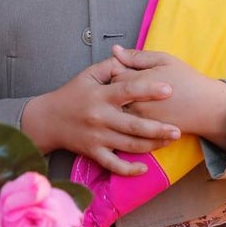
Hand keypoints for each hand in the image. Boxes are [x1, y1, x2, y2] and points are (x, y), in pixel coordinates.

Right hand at [21, 55, 180, 176]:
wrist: (47, 120)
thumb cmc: (72, 94)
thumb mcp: (87, 75)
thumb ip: (110, 66)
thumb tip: (127, 57)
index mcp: (101, 95)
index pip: (127, 91)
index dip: (148, 89)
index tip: (169, 89)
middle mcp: (100, 117)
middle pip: (133, 125)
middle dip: (157, 129)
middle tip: (178, 130)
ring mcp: (97, 137)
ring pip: (128, 145)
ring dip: (151, 146)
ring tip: (170, 142)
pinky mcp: (93, 152)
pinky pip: (113, 164)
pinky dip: (128, 169)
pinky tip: (144, 169)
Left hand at [110, 45, 225, 151]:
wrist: (206, 108)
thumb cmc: (187, 80)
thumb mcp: (164, 60)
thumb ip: (138, 56)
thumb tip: (115, 50)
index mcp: (139, 81)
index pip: (113, 73)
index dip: (117, 69)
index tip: (126, 69)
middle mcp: (135, 102)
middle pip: (111, 94)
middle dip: (115, 89)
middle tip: (127, 86)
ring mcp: (139, 120)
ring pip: (116, 111)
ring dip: (118, 105)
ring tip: (131, 99)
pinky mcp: (144, 133)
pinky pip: (126, 126)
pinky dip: (126, 118)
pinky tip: (137, 111)